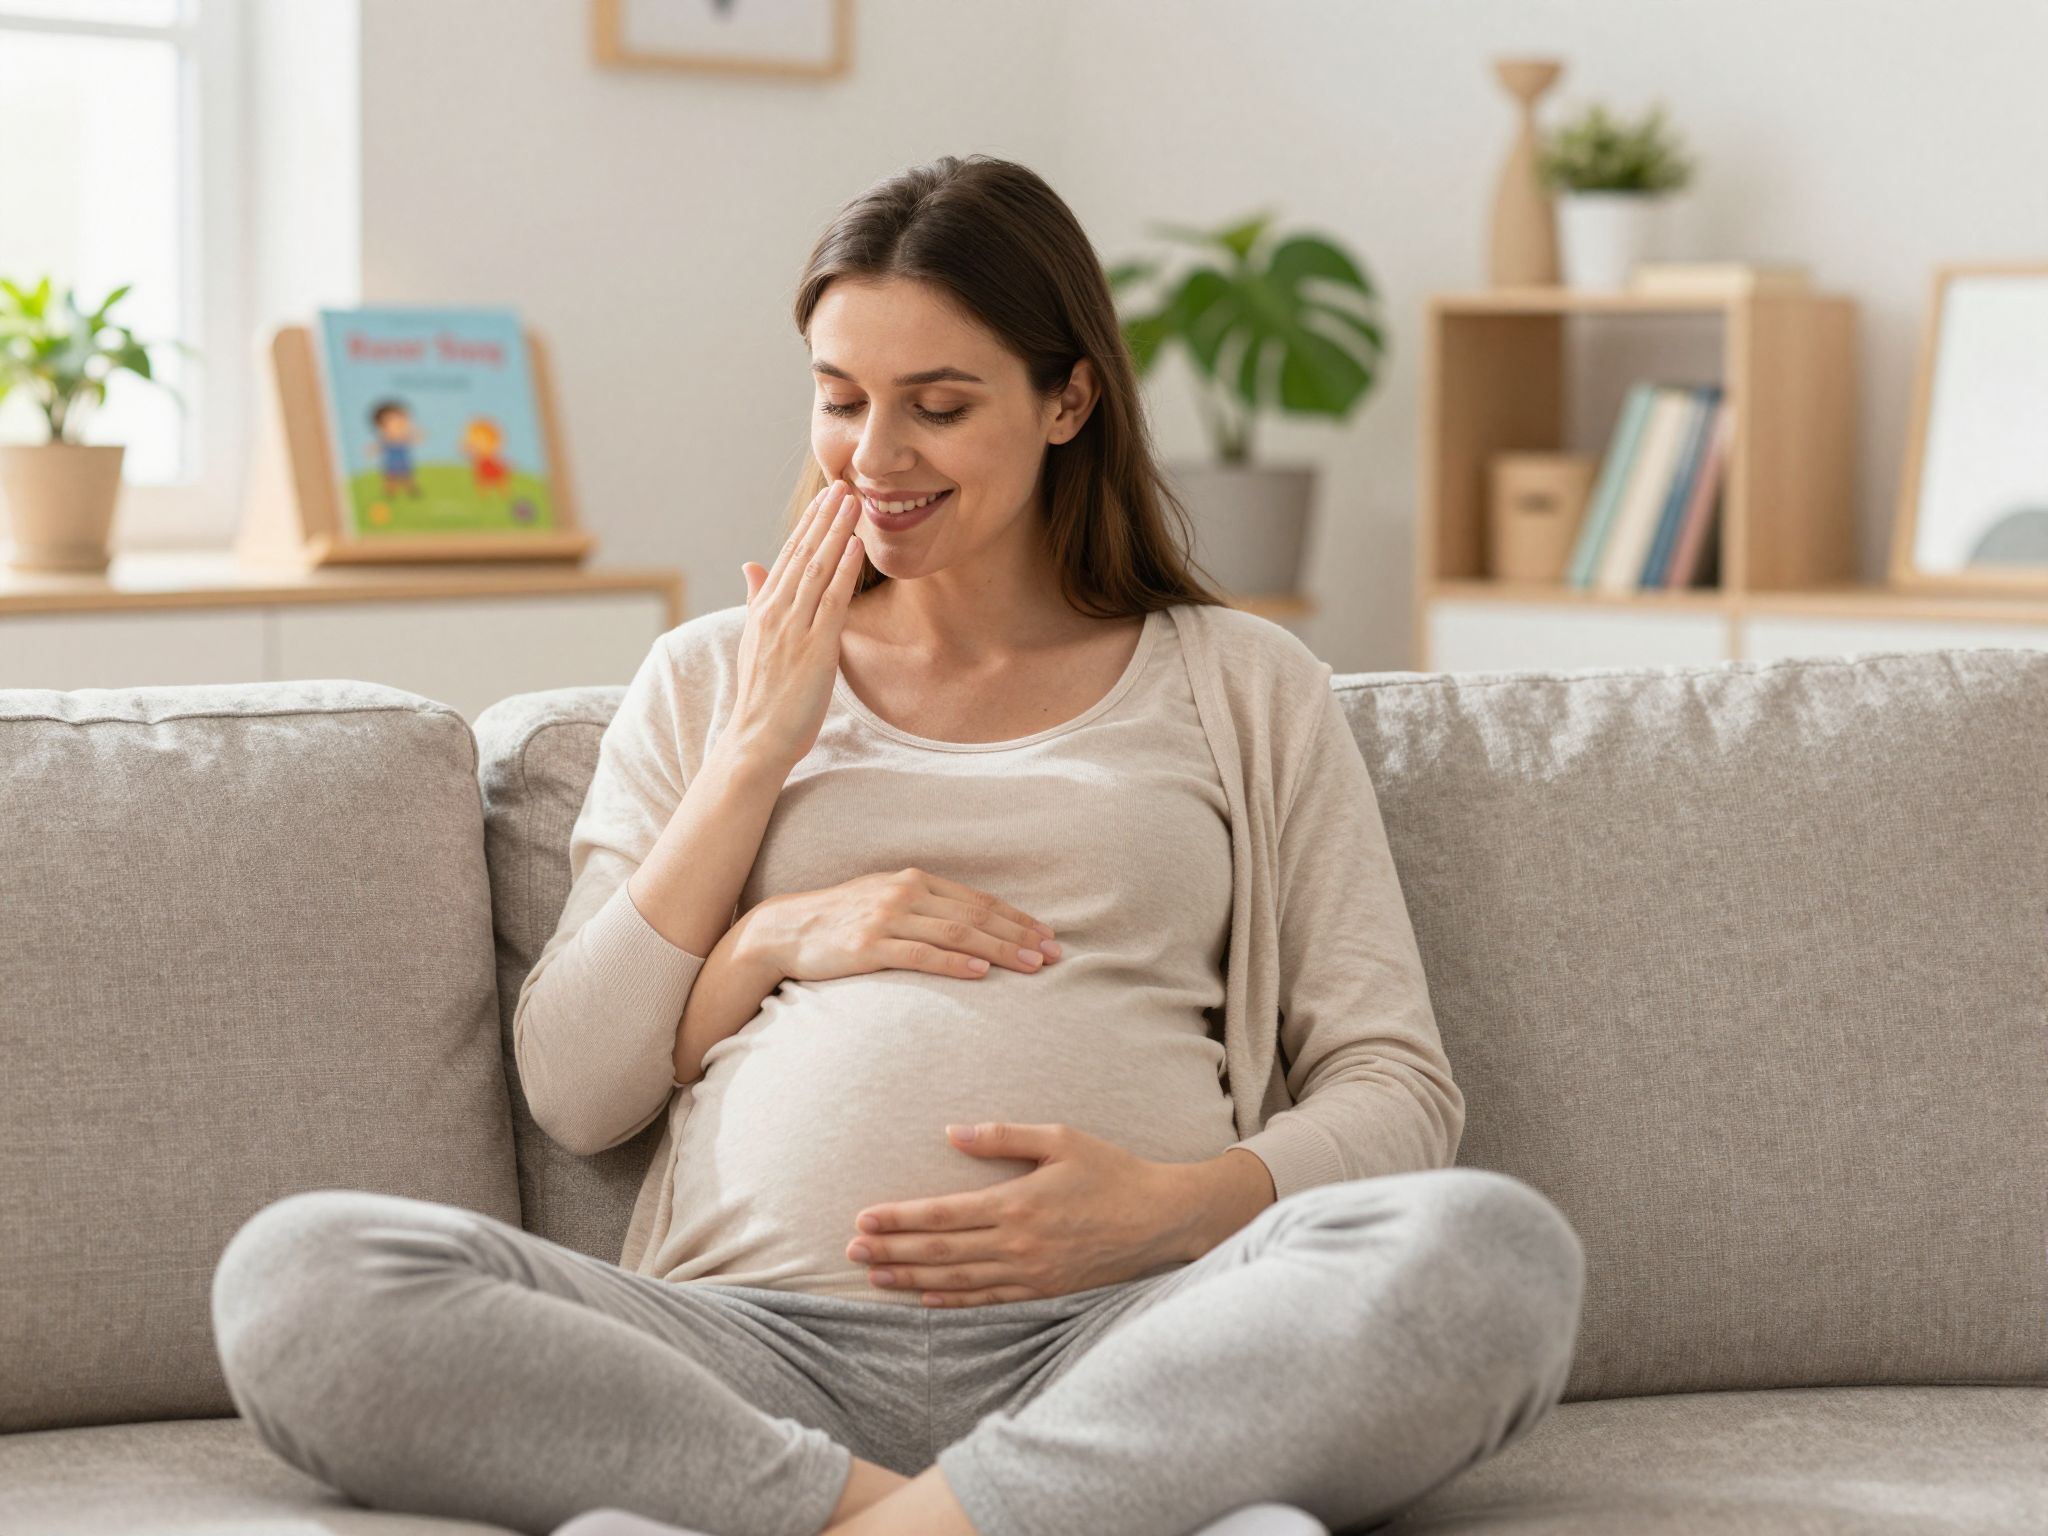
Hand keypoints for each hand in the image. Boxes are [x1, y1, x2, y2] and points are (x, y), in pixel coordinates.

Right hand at [722, 479, 866, 772]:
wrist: (755, 740)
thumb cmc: (761, 699)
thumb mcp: (753, 643)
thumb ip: (756, 601)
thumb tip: (750, 565)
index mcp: (763, 611)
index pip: (788, 557)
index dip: (808, 525)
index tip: (825, 498)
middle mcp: (775, 613)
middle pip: (803, 554)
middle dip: (824, 517)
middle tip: (844, 485)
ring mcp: (793, 628)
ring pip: (817, 569)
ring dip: (836, 532)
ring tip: (853, 502)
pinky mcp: (813, 648)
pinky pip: (831, 600)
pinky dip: (843, 570)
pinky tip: (855, 545)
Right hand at [743, 869, 1061, 983]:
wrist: (785, 929)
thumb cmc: (841, 919)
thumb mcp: (885, 900)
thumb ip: (925, 907)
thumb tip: (971, 927)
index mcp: (914, 880)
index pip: (979, 900)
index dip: (1017, 918)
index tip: (1048, 936)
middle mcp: (906, 893)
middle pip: (976, 916)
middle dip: (1020, 935)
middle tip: (1055, 955)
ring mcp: (887, 918)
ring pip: (957, 934)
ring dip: (1000, 950)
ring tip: (1031, 966)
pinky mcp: (869, 946)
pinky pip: (921, 954)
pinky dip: (955, 963)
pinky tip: (981, 973)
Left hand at [845, 1123, 1184, 1305]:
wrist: (1159, 1219)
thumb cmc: (1110, 1171)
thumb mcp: (1059, 1139)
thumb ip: (1002, 1137)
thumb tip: (951, 1133)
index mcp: (1016, 1202)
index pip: (941, 1214)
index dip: (897, 1219)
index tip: (862, 1220)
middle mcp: (1016, 1244)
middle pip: (939, 1251)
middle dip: (891, 1251)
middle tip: (850, 1254)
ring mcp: (1030, 1274)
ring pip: (956, 1280)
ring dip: (911, 1278)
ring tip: (875, 1277)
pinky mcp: (1044, 1292)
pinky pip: (987, 1301)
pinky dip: (951, 1300)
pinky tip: (925, 1297)